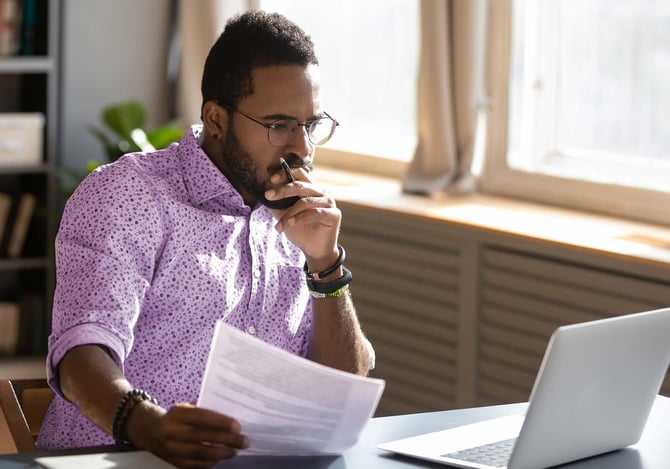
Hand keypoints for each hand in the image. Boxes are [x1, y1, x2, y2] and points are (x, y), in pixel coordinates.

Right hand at [129, 402, 248, 467]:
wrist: (149, 431)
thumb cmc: (176, 417)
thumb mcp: (186, 408)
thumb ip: (204, 410)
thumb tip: (230, 413)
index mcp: (178, 414)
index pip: (202, 417)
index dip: (221, 422)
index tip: (238, 426)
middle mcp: (173, 432)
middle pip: (203, 437)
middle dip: (227, 440)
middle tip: (244, 441)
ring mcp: (171, 449)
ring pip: (200, 454)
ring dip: (221, 454)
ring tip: (234, 451)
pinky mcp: (173, 462)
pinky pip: (195, 465)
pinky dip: (209, 463)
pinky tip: (220, 458)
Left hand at [265, 167, 340, 270]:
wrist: (313, 249)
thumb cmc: (300, 230)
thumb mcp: (284, 215)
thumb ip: (278, 204)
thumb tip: (265, 194)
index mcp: (311, 188)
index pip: (300, 174)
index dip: (286, 173)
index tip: (272, 179)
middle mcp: (321, 192)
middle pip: (301, 185)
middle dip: (283, 190)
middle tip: (268, 196)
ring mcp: (329, 202)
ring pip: (305, 201)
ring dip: (289, 213)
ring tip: (279, 225)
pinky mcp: (334, 214)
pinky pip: (315, 213)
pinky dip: (299, 218)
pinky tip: (289, 224)